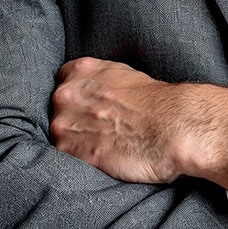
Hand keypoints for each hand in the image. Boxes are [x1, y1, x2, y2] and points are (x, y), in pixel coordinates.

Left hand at [50, 57, 227, 188]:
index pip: (63, 79)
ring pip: (59, 133)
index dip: (77, 94)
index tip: (87, 104)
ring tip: (101, 143)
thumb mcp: (124, 74)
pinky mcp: (70, 152)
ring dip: (75, 139)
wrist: (170, 126)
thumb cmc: (156, 102)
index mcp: (81, 70)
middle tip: (97, 126)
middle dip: (73, 116)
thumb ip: (100, 79)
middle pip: (57, 107)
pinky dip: (79, 158)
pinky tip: (99, 156)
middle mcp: (66, 93)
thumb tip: (94, 90)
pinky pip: (64, 156)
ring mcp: (64, 123)